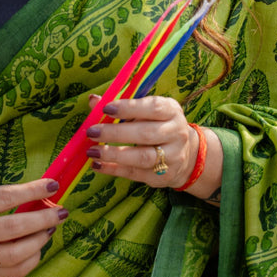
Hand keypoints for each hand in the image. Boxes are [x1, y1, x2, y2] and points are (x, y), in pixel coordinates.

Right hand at [0, 177, 65, 276]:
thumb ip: (0, 199)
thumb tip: (41, 195)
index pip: (4, 198)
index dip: (31, 190)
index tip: (52, 184)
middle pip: (14, 228)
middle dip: (44, 219)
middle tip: (61, 211)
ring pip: (18, 253)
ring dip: (41, 239)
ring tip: (50, 227)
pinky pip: (16, 271)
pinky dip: (33, 258)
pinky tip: (37, 246)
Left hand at [85, 95, 199, 189]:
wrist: (184, 155)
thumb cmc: (156, 126)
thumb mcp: (145, 111)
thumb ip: (120, 106)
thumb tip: (93, 100)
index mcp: (172, 111)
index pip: (153, 108)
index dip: (129, 108)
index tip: (106, 108)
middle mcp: (177, 133)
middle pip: (146, 134)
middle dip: (116, 133)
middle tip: (92, 132)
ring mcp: (173, 157)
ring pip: (143, 157)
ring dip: (114, 154)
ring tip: (92, 151)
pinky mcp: (164, 176)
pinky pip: (135, 174)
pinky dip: (114, 170)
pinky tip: (97, 165)